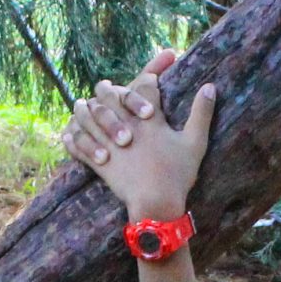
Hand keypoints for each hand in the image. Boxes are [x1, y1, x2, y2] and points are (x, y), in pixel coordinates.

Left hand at [64, 49, 217, 221]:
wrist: (156, 204)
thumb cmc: (178, 174)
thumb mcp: (195, 142)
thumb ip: (202, 113)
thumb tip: (211, 86)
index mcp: (150, 120)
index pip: (145, 86)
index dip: (147, 78)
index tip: (148, 77)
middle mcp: (126, 126)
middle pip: (111, 96)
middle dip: (108, 89)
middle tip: (105, 86)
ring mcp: (110, 144)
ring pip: (90, 118)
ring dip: (84, 109)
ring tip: (81, 104)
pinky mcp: (99, 162)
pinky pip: (79, 146)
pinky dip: (73, 139)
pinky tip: (68, 134)